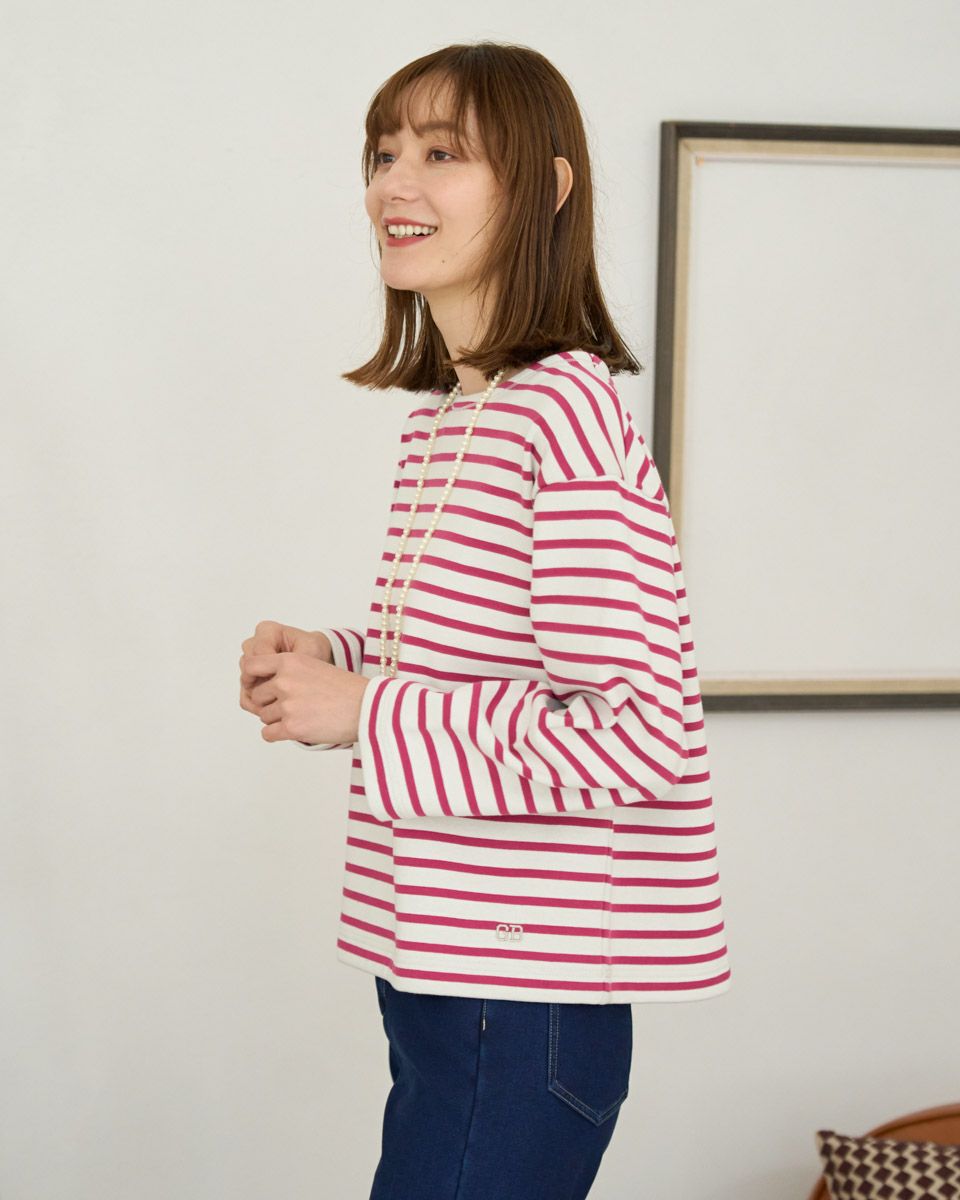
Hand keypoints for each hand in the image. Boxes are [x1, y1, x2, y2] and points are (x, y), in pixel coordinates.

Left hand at [239, 635, 369, 744]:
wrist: (368, 707)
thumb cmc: (346, 689)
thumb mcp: (314, 666)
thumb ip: (288, 672)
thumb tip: (262, 686)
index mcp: (290, 661)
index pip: (251, 665)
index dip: (250, 678)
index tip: (256, 686)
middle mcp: (284, 681)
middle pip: (257, 697)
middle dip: (270, 703)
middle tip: (293, 706)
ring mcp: (287, 705)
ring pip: (264, 716)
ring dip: (278, 719)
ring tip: (304, 716)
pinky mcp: (292, 727)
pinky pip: (267, 733)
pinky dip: (277, 734)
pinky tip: (295, 729)